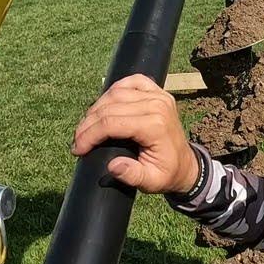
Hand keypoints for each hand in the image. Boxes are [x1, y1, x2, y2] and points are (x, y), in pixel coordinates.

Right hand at [71, 74, 199, 194]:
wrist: (185, 165)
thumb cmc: (167, 174)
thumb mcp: (151, 182)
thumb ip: (132, 175)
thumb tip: (113, 166)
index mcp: (155, 126)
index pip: (112, 123)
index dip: (89, 135)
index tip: (77, 150)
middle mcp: (157, 106)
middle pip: (110, 107)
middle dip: (88, 125)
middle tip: (77, 141)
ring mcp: (158, 96)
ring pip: (116, 93)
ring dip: (96, 108)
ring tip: (86, 127)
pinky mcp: (157, 92)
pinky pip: (131, 81)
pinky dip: (114, 89)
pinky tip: (105, 103)